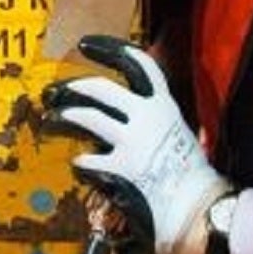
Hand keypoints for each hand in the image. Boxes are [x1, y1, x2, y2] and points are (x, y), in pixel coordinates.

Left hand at [43, 33, 231, 253]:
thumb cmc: (191, 175)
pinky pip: (88, 159)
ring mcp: (133, 141)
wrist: (199, 208)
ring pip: (89, 117)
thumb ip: (155, 119)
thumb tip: (128, 113)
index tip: (87, 45)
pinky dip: (80, 162)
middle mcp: (148, 117)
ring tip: (53, 119)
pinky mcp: (120, 168)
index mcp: (164, 105)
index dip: (111, 50)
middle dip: (75, 86)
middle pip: (102, 88)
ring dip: (66, 117)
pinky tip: (78, 165)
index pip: (140, 65)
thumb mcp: (179, 134)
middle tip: (58, 91)